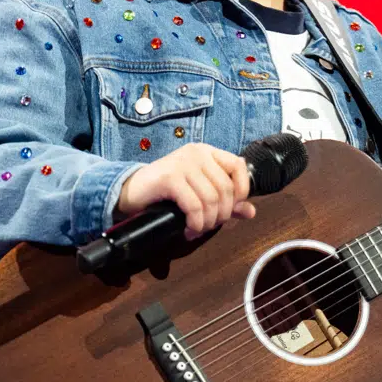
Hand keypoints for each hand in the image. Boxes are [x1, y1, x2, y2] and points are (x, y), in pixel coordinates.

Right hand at [116, 143, 256, 239]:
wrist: (131, 192)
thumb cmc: (166, 193)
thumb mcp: (198, 193)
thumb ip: (225, 200)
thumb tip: (251, 211)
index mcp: (207, 152)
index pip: (238, 165)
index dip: (242, 190)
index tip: (232, 209)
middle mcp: (197, 153)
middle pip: (226, 188)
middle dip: (222, 214)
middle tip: (209, 226)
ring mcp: (183, 163)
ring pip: (211, 199)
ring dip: (208, 222)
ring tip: (197, 229)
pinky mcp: (170, 177)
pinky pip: (194, 206)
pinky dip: (195, 223)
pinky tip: (189, 230)